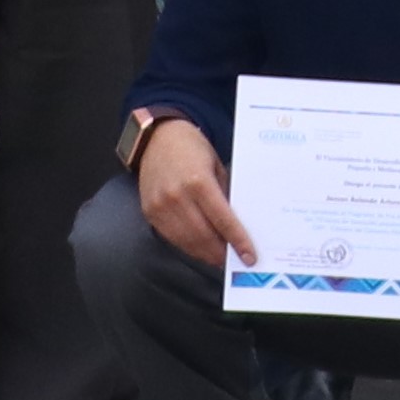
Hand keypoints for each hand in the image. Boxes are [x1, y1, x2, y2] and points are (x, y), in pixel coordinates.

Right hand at [131, 116, 248, 269]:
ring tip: (222, 259)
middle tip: (237, 262)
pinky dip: (188, 247)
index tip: (249, 256)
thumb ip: (226, 194)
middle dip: (222, 253)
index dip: (237, 241)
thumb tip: (240, 223)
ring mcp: (159, 207)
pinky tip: (201, 249)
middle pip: (203, 236)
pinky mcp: (149, 212)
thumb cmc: (193, 149)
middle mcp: (176, 197)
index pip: (222, 220)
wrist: (158, 138)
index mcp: (198, 182)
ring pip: (186, 241)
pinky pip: (171, 237)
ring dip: (206, 254)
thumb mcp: (217, 166)